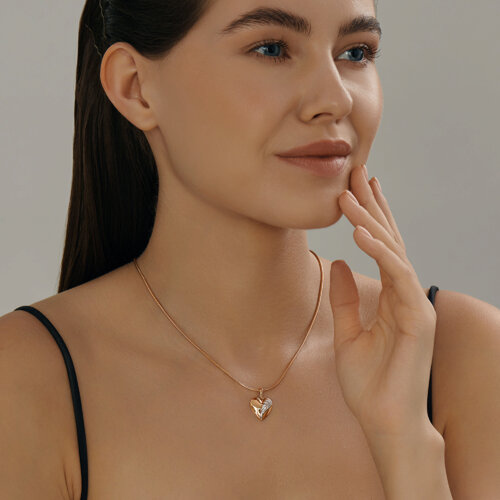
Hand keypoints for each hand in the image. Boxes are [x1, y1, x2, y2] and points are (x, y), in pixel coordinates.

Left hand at [329, 164, 436, 439]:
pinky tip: (359, 229)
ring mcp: (415, 304)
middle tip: (356, 170)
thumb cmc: (369, 382)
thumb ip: (345, 297)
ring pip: (394, 250)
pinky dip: (379, 250)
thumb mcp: (348, 332)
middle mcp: (407, 294)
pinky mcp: (418, 317)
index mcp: (392, 297)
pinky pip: (398, 275)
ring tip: (349, 191)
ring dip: (371, 219)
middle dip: (372, 205)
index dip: (370, 216)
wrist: (384, 421)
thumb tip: (337, 261)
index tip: (355, 188)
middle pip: (389, 239)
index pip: (381, 248)